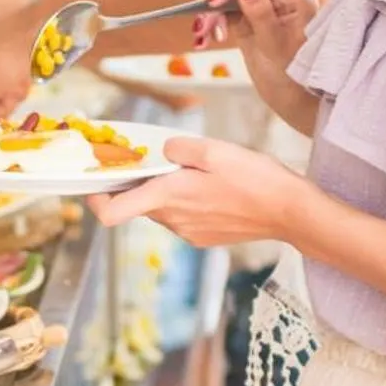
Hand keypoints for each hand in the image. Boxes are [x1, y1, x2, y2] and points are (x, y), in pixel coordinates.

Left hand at [89, 136, 311, 247]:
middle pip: (139, 203)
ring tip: (196, 173)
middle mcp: (173, 220)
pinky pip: (182, 218)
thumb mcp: (214, 149)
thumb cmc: (255, 179)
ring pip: (162, 209)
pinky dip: (187, 202)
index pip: (113, 212)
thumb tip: (164, 150)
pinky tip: (213, 190)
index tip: (97, 183)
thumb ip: (179, 147)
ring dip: (168, 191)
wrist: (289, 212)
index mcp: (168, 196)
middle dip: (142, 183)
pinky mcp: (203, 238)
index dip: (96, 199)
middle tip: (157, 160)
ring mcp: (188, 232)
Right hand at [190, 0, 319, 95]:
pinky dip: (212, 24)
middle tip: (203, 26)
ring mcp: (263, 7)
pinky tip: (202, 40)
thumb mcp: (277, 47)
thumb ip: (261, 14)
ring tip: (201, 38)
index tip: (212, 2)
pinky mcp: (249, 19)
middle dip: (218, 1)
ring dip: (211, 15)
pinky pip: (225, 13)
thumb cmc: (294, 76)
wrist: (294, 97)